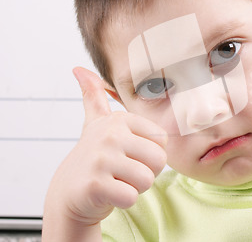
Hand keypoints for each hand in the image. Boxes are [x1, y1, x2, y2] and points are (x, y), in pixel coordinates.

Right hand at [42, 67, 166, 240]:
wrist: (69, 192)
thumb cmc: (95, 157)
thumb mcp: (96, 123)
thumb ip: (94, 96)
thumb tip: (79, 69)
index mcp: (120, 119)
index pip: (163, 141)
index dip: (150, 155)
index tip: (128, 155)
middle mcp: (110, 134)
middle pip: (159, 160)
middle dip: (146, 173)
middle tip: (123, 172)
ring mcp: (101, 158)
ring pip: (147, 179)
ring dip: (135, 187)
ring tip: (115, 181)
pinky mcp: (95, 185)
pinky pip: (131, 197)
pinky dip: (123, 201)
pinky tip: (107, 194)